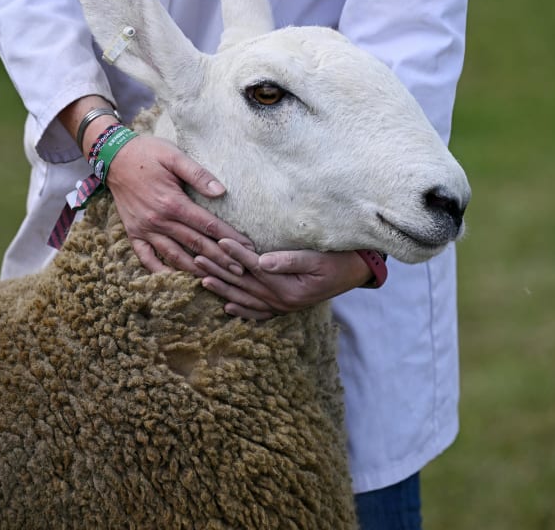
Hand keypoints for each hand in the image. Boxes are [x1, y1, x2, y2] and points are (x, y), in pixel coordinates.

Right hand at [107, 134, 252, 275]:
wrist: (113, 157)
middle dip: (220, 259)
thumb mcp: (174, 156)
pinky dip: (160, 272)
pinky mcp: (133, 233)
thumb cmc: (148, 153)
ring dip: (197, 270)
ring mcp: (145, 229)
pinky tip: (176, 280)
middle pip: (196, 245)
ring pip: (174, 257)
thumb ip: (198, 174)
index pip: (208, 225)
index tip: (247, 248)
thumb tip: (222, 191)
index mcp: (173, 202)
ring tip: (216, 280)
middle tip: (240, 272)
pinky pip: (146, 258)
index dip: (230, 238)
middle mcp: (159, 220)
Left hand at [194, 241, 372, 320]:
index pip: (254, 267)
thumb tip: (261, 261)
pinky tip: (228, 307)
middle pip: (244, 284)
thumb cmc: (339, 260)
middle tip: (197, 258)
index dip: (236, 254)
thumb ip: (289, 260)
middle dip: (220, 271)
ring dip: (224, 288)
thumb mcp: (317, 258)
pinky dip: (242, 311)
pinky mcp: (286, 307)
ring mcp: (283, 307)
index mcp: (288, 288)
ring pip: (246, 298)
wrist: (357, 273)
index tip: (219, 241)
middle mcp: (282, 301)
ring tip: (202, 278)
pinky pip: (260, 313)